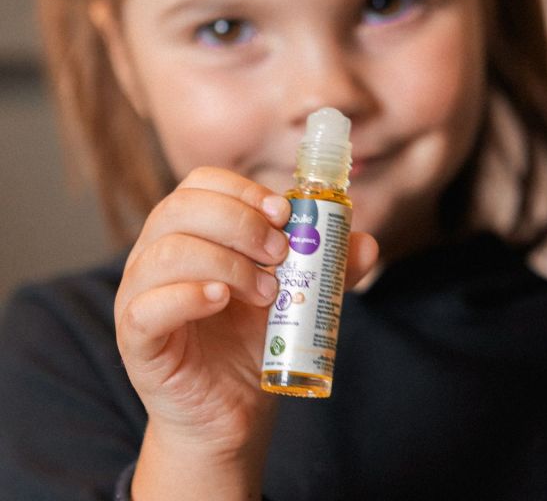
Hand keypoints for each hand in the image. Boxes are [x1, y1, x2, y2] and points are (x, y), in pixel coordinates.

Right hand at [114, 166, 376, 493]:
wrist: (231, 408)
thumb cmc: (255, 339)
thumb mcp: (297, 294)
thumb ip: (330, 268)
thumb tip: (366, 243)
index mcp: (190, 229)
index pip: (201, 183)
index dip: (244, 190)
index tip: (285, 214)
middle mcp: (156, 252)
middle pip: (182, 207)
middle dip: (241, 223)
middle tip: (281, 254)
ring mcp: (138, 294)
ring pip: (167, 252)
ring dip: (227, 262)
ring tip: (267, 292)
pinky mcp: (135, 338)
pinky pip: (146, 306)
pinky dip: (188, 295)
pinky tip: (221, 299)